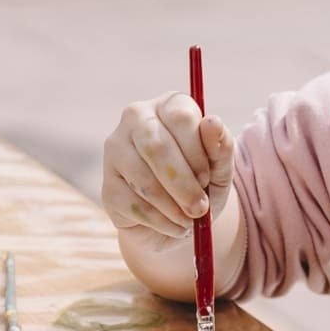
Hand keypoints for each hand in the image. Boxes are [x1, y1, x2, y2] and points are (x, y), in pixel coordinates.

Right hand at [103, 91, 234, 239]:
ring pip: (145, 180)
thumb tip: (212, 122)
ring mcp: (115, 150)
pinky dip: (161, 221)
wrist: (178, 220)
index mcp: (169, 105)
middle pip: (157, 147)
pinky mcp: (108, 186)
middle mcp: (136, 118)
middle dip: (184, 184)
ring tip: (189, 219)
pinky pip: (135, 205)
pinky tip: (172, 224)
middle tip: (199, 208)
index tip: (207, 178)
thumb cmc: (200, 184)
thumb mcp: (220, 168)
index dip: (198, 153)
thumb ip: (221, 146)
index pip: (181, 118)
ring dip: (174, 208)